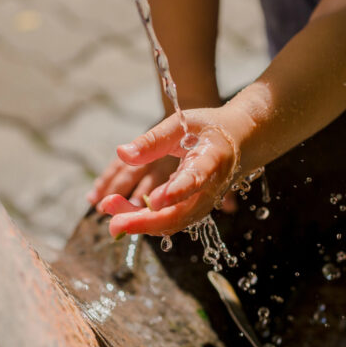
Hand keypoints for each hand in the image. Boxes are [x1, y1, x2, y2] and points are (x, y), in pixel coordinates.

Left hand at [98, 108, 243, 236]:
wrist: (238, 142)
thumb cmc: (208, 129)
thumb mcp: (181, 124)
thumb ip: (152, 140)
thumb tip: (122, 153)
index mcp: (211, 160)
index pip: (195, 179)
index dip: (176, 191)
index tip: (155, 200)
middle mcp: (209, 189)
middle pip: (179, 213)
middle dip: (145, 221)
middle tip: (113, 222)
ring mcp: (202, 204)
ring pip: (170, 222)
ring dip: (138, 221)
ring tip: (107, 208)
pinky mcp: (192, 210)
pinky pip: (168, 221)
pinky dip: (143, 220)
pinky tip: (119, 211)